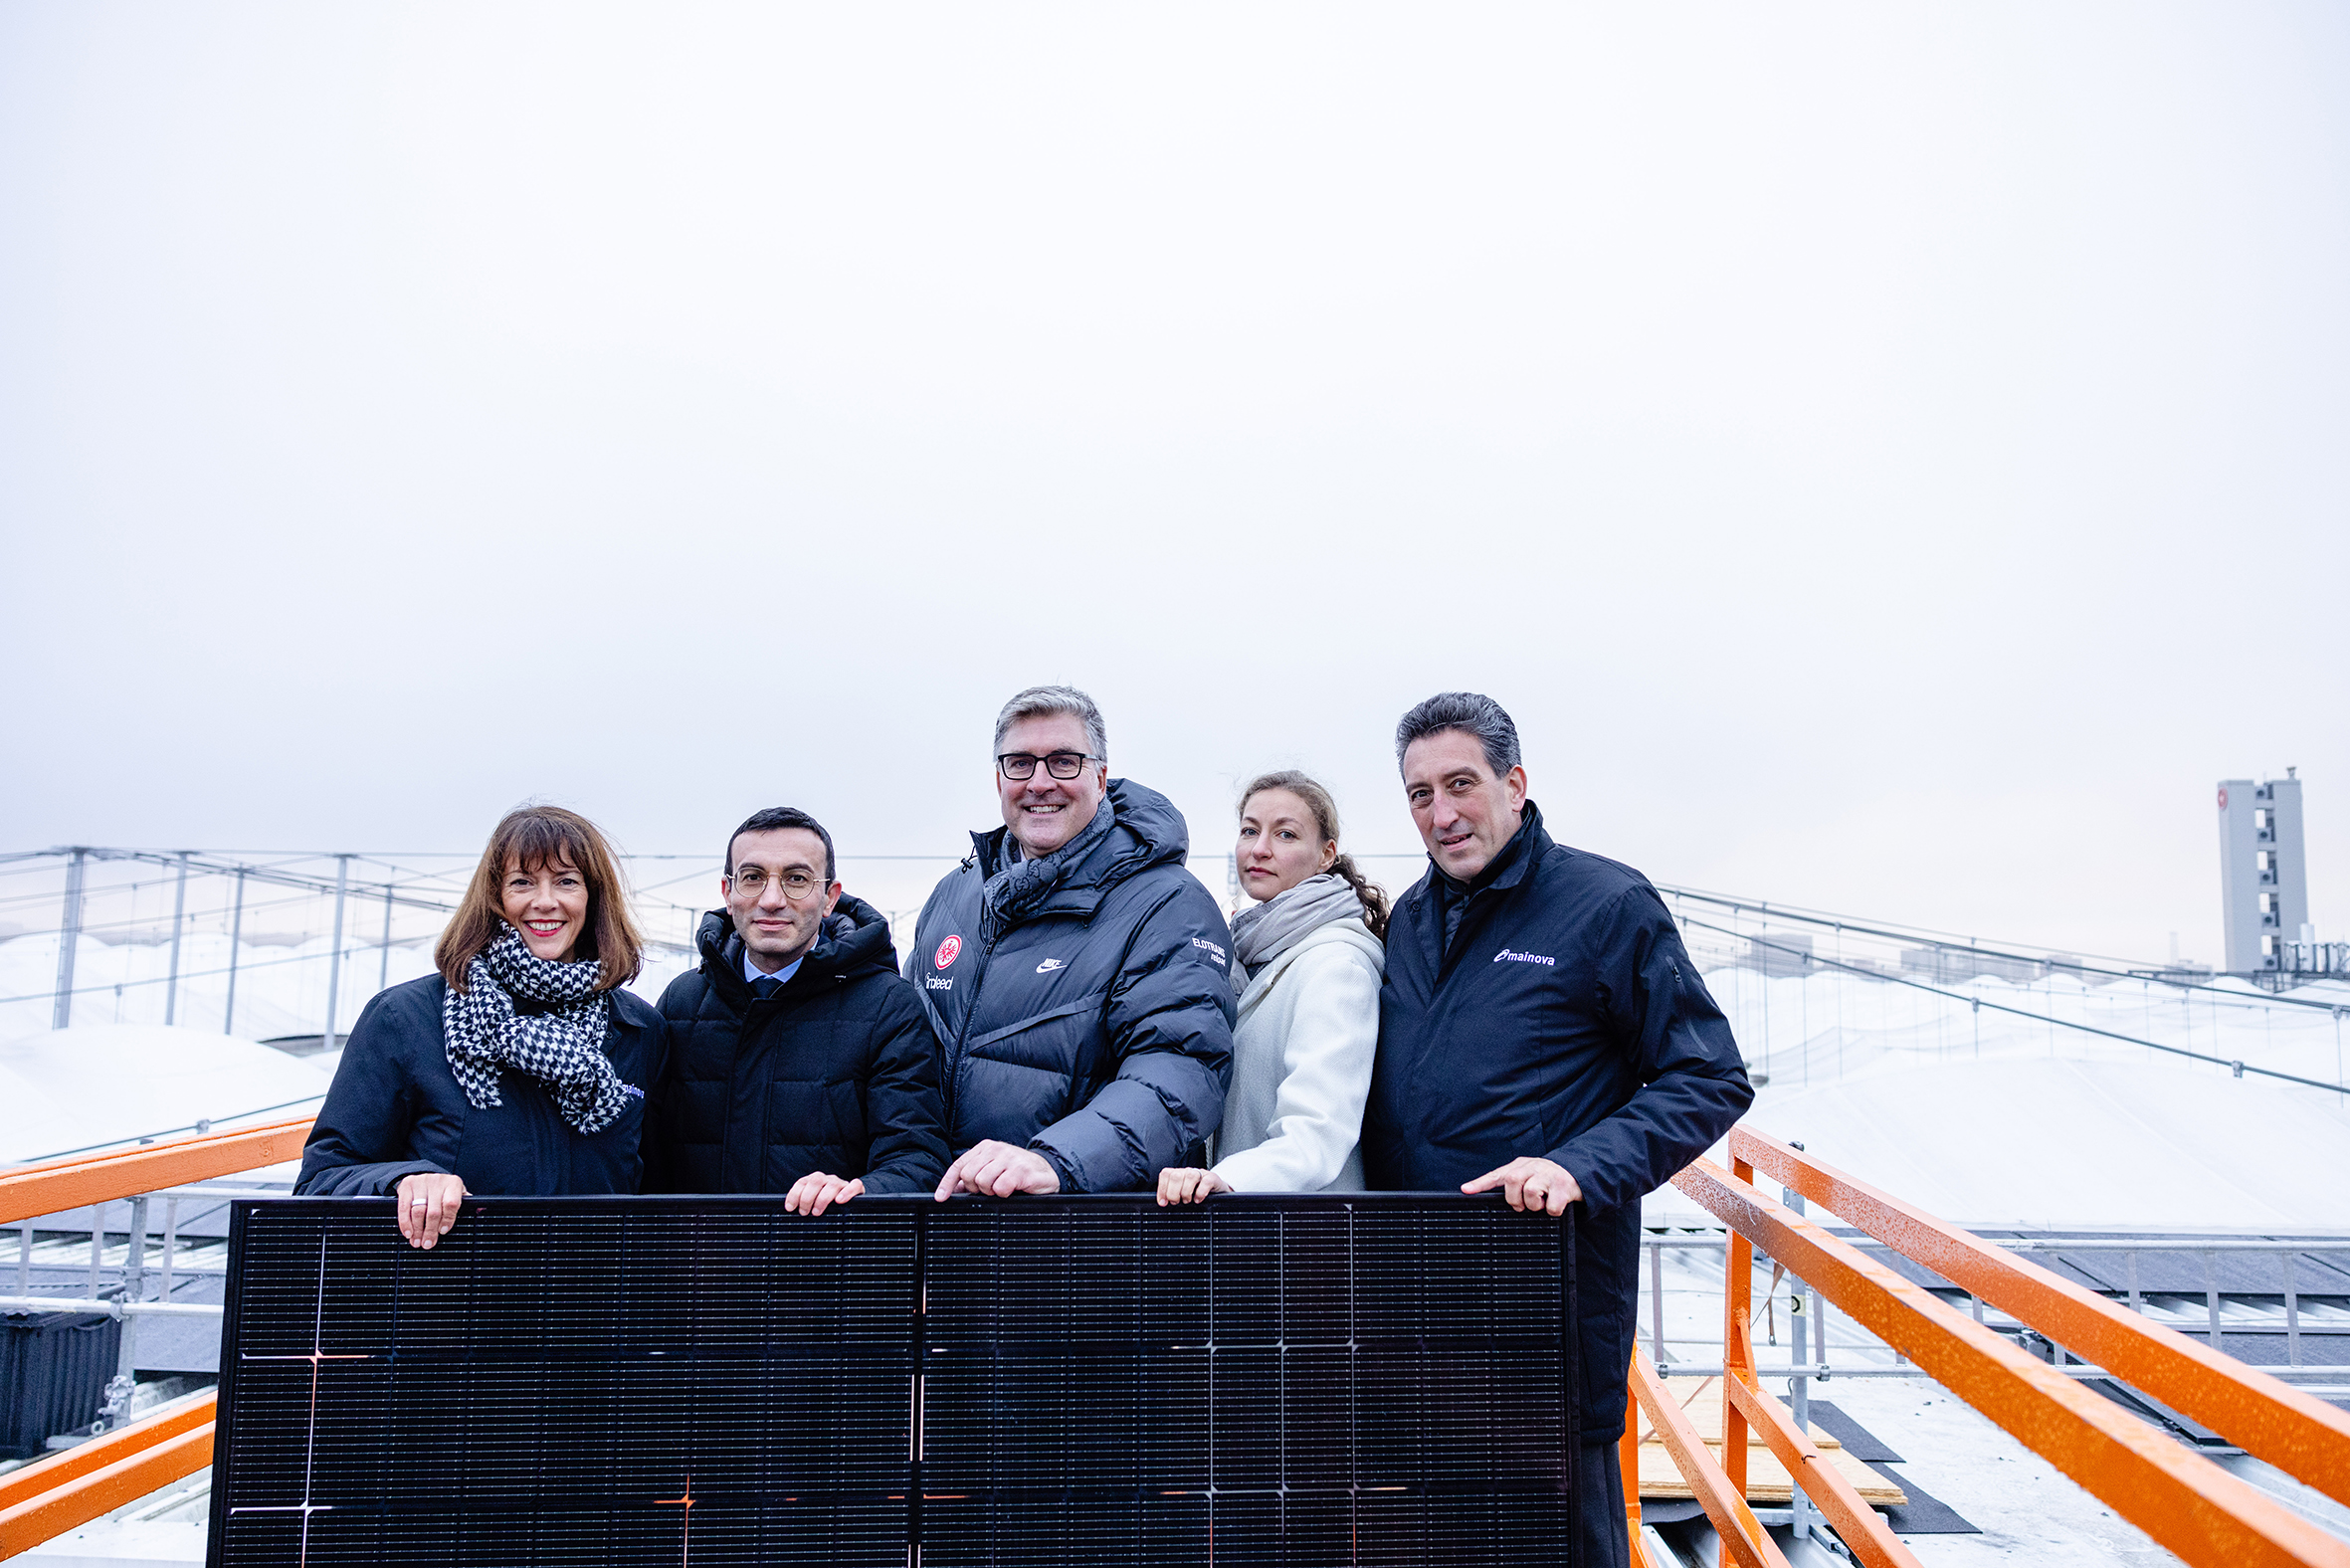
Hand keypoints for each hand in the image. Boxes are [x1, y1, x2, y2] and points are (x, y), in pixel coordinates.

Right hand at [395, 1172, 466, 1248]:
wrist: (425, 1176)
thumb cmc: (445, 1191)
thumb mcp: (458, 1194)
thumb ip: (467, 1204)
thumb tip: (481, 1211)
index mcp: (453, 1183)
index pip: (451, 1203)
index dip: (447, 1220)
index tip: (443, 1232)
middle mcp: (437, 1181)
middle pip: (433, 1211)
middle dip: (430, 1231)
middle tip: (428, 1244)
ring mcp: (421, 1182)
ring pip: (418, 1211)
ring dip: (417, 1230)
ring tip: (417, 1242)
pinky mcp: (407, 1185)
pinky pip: (404, 1207)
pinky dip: (405, 1223)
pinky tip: (408, 1233)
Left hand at [785, 1172, 864, 1215]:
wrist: (851, 1203)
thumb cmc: (827, 1208)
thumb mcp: (813, 1205)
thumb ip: (803, 1206)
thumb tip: (790, 1213)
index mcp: (814, 1181)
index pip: (802, 1182)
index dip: (794, 1194)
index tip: (790, 1208)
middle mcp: (827, 1179)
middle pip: (815, 1181)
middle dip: (807, 1198)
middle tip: (804, 1213)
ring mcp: (841, 1183)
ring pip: (832, 1184)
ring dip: (822, 1199)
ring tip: (817, 1212)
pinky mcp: (856, 1188)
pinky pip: (854, 1185)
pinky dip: (847, 1192)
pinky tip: (839, 1201)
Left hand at [934, 1140, 1061, 1199]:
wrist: (1047, 1172)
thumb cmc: (1017, 1172)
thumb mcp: (993, 1170)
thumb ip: (973, 1177)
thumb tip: (953, 1190)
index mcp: (985, 1148)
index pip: (959, 1165)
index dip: (947, 1183)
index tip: (940, 1197)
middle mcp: (996, 1149)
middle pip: (968, 1175)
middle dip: (975, 1188)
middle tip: (988, 1190)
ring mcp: (1009, 1158)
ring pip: (983, 1181)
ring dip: (991, 1191)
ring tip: (1002, 1188)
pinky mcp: (1021, 1170)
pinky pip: (1000, 1187)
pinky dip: (1003, 1194)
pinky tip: (1012, 1189)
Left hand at [1156, 1167, 1231, 1205]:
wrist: (1218, 1191)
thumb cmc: (1197, 1194)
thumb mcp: (1183, 1194)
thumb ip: (1172, 1195)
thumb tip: (1162, 1203)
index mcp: (1179, 1174)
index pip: (1166, 1174)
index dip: (1162, 1189)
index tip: (1163, 1203)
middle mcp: (1188, 1171)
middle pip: (1175, 1175)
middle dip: (1173, 1192)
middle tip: (1177, 1202)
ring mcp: (1201, 1173)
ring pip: (1190, 1176)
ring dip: (1186, 1192)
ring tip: (1188, 1201)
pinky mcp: (1213, 1178)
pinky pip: (1206, 1181)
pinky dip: (1200, 1192)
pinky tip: (1198, 1200)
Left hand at [1463, 1157, 1580, 1215]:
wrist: (1577, 1173)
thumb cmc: (1546, 1179)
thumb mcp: (1527, 1176)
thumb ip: (1510, 1185)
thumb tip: (1486, 1197)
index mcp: (1519, 1166)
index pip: (1496, 1174)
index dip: (1480, 1183)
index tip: (1466, 1190)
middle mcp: (1532, 1166)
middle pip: (1512, 1181)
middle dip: (1515, 1199)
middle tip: (1522, 1205)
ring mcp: (1548, 1174)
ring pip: (1531, 1193)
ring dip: (1534, 1206)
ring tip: (1541, 1203)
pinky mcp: (1563, 1185)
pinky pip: (1551, 1207)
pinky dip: (1553, 1211)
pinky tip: (1556, 1204)